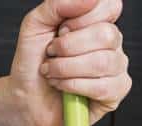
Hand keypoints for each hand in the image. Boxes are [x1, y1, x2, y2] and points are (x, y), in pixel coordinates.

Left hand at [5, 0, 130, 125]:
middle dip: (68, 46)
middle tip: (52, 54)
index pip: (110, 6)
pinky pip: (102, 87)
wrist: (25, 100)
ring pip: (103, 62)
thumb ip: (58, 4)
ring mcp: (116, 67)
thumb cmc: (33, 64)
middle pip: (106, 34)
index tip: (61, 29)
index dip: (83, 17)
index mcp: (96, 22)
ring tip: (52, 72)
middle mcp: (110, 43)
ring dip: (66, 68)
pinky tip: (62, 86)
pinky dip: (73, 86)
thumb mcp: (36, 25)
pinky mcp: (115, 93)